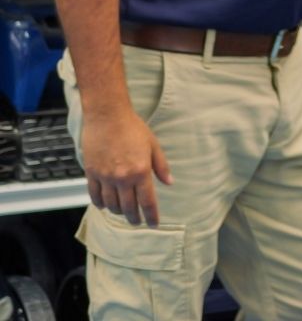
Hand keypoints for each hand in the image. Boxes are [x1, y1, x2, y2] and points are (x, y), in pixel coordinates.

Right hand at [82, 106, 172, 227]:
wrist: (108, 116)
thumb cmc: (133, 128)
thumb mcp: (153, 144)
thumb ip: (161, 166)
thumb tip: (169, 182)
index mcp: (140, 171)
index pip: (147, 201)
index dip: (151, 215)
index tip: (154, 224)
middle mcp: (123, 178)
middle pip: (128, 207)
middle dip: (134, 218)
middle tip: (138, 222)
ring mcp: (105, 177)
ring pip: (111, 204)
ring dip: (118, 212)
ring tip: (124, 212)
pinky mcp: (92, 174)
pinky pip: (95, 196)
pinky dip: (100, 204)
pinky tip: (105, 205)